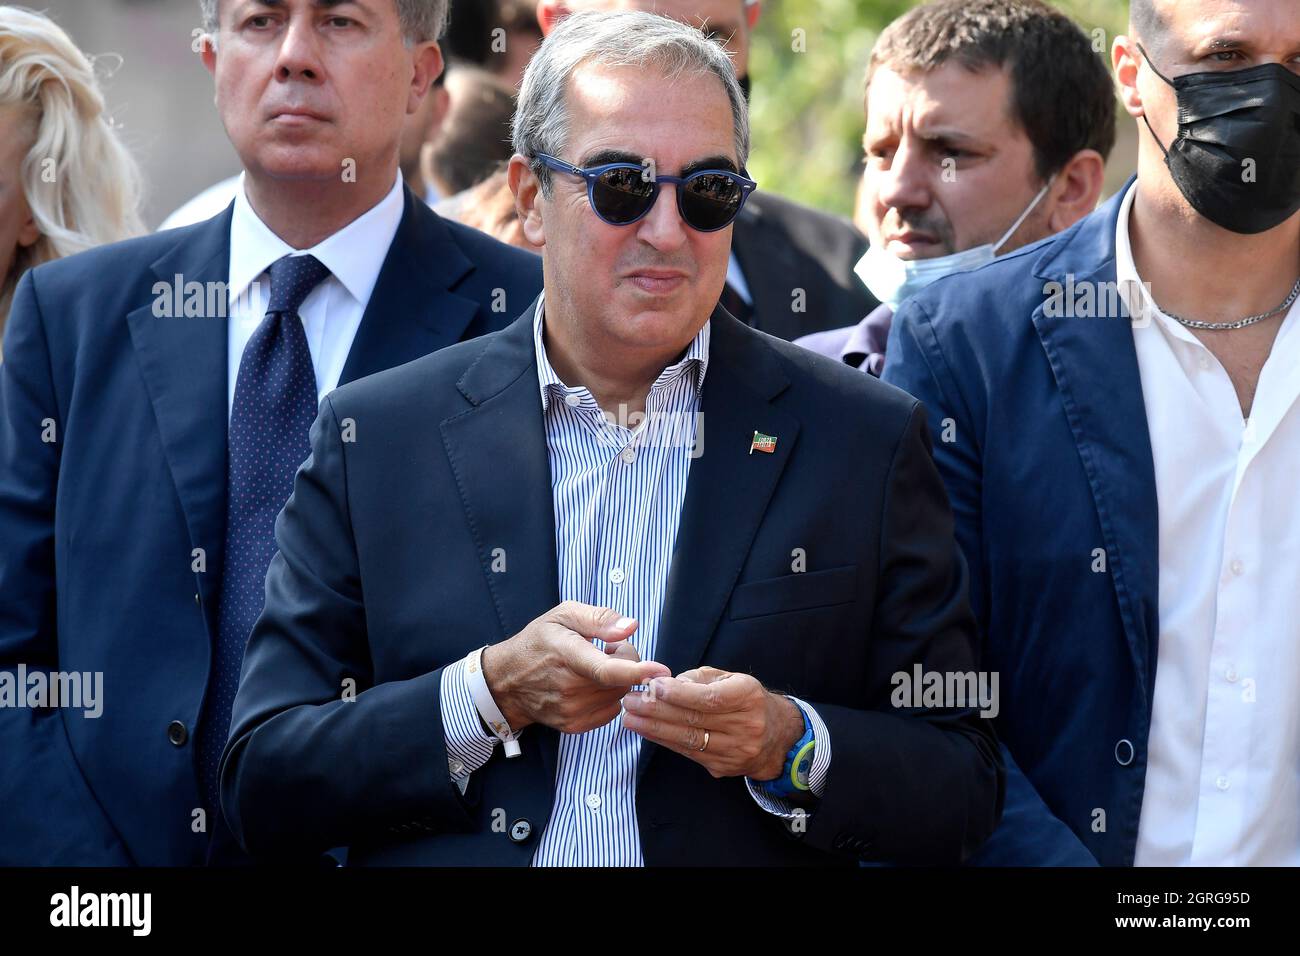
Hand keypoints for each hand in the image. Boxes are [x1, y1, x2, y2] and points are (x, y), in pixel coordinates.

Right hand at [481, 601, 670, 734]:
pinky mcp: (574, 725)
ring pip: (619, 695)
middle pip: (621, 679)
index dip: (636, 670)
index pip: (605, 669)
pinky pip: (611, 710)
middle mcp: (568, 687)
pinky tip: (589, 685)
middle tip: (605, 648)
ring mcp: (570, 710)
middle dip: (624, 661)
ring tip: (592, 667)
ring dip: (617, 680)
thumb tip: (630, 627)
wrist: (508, 680)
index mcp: (566, 654)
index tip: (660, 670)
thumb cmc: (539, 641)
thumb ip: (599, 618)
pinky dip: (609, 696)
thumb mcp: (564, 615)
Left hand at [620, 666, 804, 779]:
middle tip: (631, 701)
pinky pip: (689, 754)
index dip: (679, 694)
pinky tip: (647, 732)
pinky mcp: (724, 768)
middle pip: (694, 720)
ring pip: (688, 740)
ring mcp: (736, 751)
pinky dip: (665, 742)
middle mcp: (745, 726)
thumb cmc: (747, 701)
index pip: (709, 698)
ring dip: (654, 730)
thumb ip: (699, 679)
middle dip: (657, 711)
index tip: (652, 687)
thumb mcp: (731, 679)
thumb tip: (667, 684)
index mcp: (748, 697)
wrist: (778, 737)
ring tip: (630, 719)